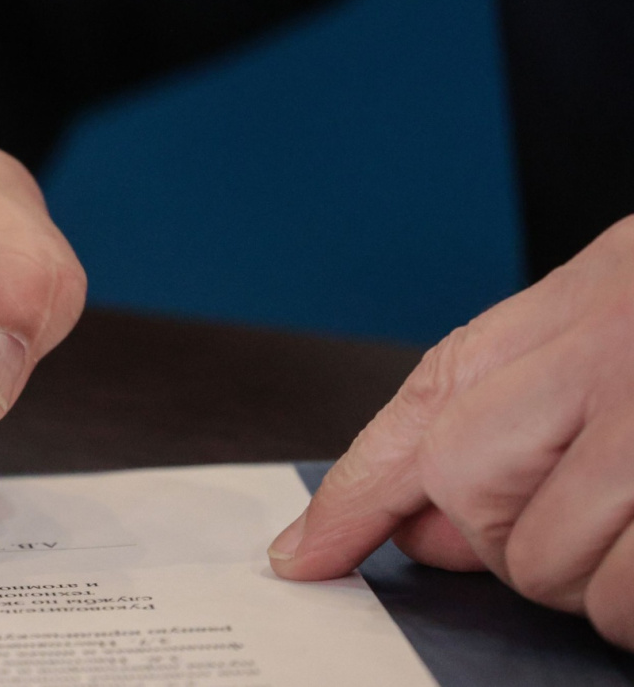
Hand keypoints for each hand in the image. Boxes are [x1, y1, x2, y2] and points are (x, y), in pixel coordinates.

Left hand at [268, 216, 633, 648]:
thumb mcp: (591, 325)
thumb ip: (496, 416)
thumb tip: (421, 525)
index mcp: (559, 326)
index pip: (413, 430)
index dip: (347, 505)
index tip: (303, 558)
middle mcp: (604, 374)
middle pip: (482, 518)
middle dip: (521, 540)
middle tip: (594, 496)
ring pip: (563, 579)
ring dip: (602, 580)